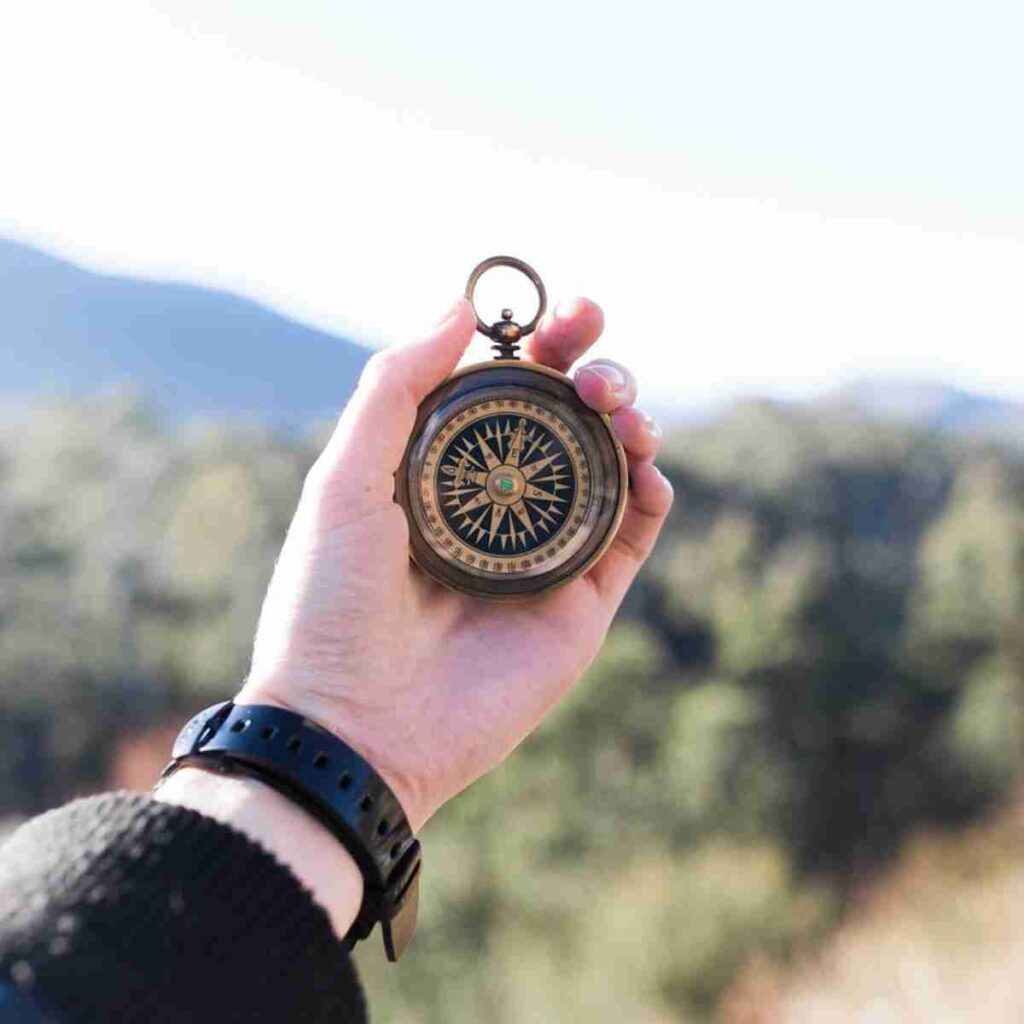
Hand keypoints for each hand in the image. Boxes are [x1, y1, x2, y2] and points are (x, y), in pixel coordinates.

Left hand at [237, 297, 672, 830]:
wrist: (354, 726)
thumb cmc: (331, 603)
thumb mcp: (345, 479)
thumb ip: (397, 387)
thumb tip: (459, 305)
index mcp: (442, 471)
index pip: (506, 391)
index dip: (540, 344)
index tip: (561, 311)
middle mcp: (498, 506)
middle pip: (568, 419)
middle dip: (593, 370)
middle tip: (592, 354)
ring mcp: (543, 553)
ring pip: (610, 466)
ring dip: (628, 418)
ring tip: (616, 406)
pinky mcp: (580, 602)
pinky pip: (633, 532)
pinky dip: (651, 489)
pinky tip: (643, 462)